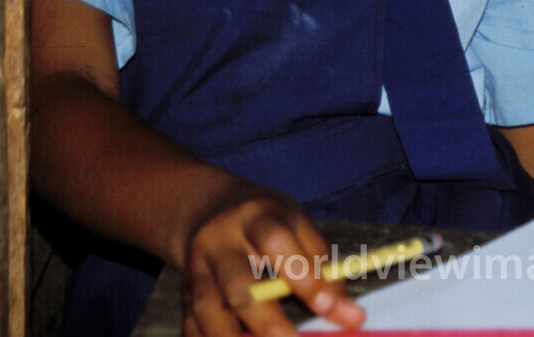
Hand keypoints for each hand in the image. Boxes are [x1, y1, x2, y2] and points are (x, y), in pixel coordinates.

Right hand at [180, 182, 363, 336]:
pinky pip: (190, 323)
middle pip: (238, 283)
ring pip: (207, 308)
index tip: (329, 308)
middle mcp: (220, 241)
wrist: (212, 210)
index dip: (304, 277)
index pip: (278, 243)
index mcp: (256, 216)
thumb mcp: (298, 226)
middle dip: (267, 321)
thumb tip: (349, 315)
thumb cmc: (266, 221)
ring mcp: (197, 267)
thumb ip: (324, 266)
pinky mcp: (184, 291)